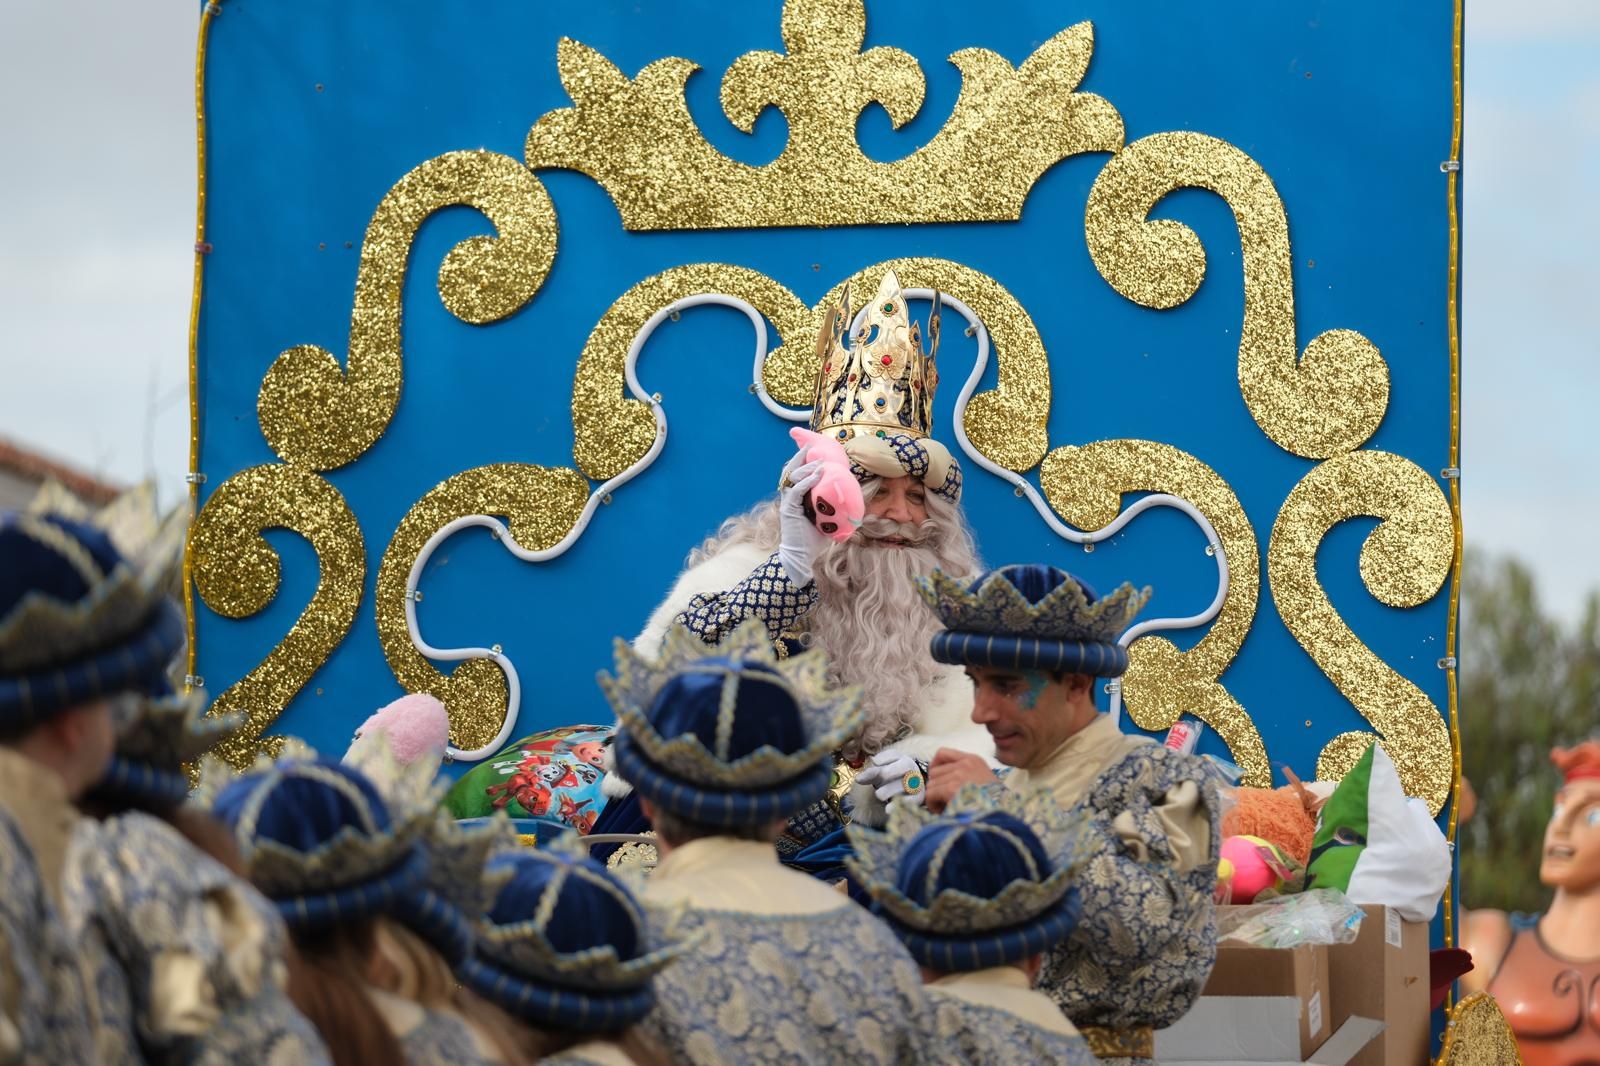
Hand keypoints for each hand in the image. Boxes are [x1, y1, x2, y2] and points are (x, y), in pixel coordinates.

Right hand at [777, 449, 828, 585]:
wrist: (800, 556)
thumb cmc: (813, 539)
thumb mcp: (825, 518)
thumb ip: (832, 507)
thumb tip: (852, 501)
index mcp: (796, 496)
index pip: (797, 473)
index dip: (802, 461)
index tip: (813, 450)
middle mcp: (789, 496)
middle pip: (791, 470)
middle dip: (800, 457)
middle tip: (810, 446)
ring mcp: (788, 502)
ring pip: (792, 477)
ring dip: (806, 467)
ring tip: (819, 461)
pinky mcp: (788, 509)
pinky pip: (796, 491)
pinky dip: (806, 481)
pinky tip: (817, 474)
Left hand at [854, 749, 926, 807]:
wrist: (911, 790)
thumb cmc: (893, 778)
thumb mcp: (882, 773)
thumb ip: (870, 774)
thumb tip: (858, 779)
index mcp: (902, 759)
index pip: (893, 755)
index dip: (883, 758)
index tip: (874, 762)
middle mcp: (911, 769)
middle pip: (903, 766)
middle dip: (887, 773)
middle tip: (874, 781)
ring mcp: (916, 783)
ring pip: (905, 784)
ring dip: (890, 790)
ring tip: (879, 795)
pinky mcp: (918, 798)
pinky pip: (910, 801)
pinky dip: (898, 805)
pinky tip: (888, 809)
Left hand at [925, 748, 999, 812]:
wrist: (999, 814)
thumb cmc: (993, 803)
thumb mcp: (983, 780)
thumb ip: (964, 775)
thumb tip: (939, 782)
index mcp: (973, 760)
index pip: (942, 753)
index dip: (934, 766)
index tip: (935, 779)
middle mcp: (965, 764)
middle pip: (934, 771)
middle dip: (936, 786)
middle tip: (942, 800)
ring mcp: (959, 775)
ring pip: (931, 784)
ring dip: (934, 797)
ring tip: (944, 808)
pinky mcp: (952, 788)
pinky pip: (931, 794)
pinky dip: (932, 805)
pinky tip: (942, 812)